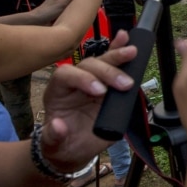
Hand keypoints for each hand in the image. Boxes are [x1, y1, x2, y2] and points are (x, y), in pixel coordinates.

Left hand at [28, 0, 76, 24]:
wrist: (36, 21)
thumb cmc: (48, 11)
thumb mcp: (62, 4)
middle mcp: (55, 0)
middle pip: (67, 0)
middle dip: (71, 5)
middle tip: (77, 9)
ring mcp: (54, 8)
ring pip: (64, 8)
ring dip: (67, 12)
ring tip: (72, 15)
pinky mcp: (52, 15)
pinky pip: (60, 15)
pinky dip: (63, 17)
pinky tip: (66, 20)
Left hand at [39, 31, 136, 170]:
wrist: (72, 147)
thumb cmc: (61, 143)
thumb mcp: (53, 144)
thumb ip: (53, 136)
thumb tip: (59, 126)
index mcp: (57, 92)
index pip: (67, 75)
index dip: (83, 79)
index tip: (100, 91)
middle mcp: (74, 82)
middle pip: (88, 65)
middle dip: (107, 70)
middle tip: (124, 83)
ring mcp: (91, 80)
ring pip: (102, 61)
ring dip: (117, 56)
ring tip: (132, 52)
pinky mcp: (106, 84)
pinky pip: (112, 64)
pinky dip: (119, 50)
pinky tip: (127, 39)